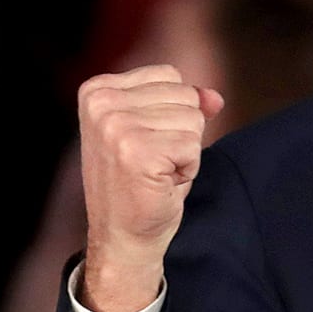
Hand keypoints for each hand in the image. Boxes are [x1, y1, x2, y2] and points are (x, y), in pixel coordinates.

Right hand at [78, 65, 226, 311]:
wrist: (122, 236)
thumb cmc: (140, 183)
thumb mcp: (158, 131)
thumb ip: (185, 104)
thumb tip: (215, 97)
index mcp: (97, 89)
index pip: (170, 75)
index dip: (171, 113)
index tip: (143, 142)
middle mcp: (101, 103)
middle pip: (185, 95)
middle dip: (181, 132)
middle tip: (152, 162)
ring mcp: (116, 126)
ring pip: (193, 119)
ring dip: (185, 151)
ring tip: (156, 172)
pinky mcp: (137, 152)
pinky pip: (194, 146)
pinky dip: (188, 168)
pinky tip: (161, 184)